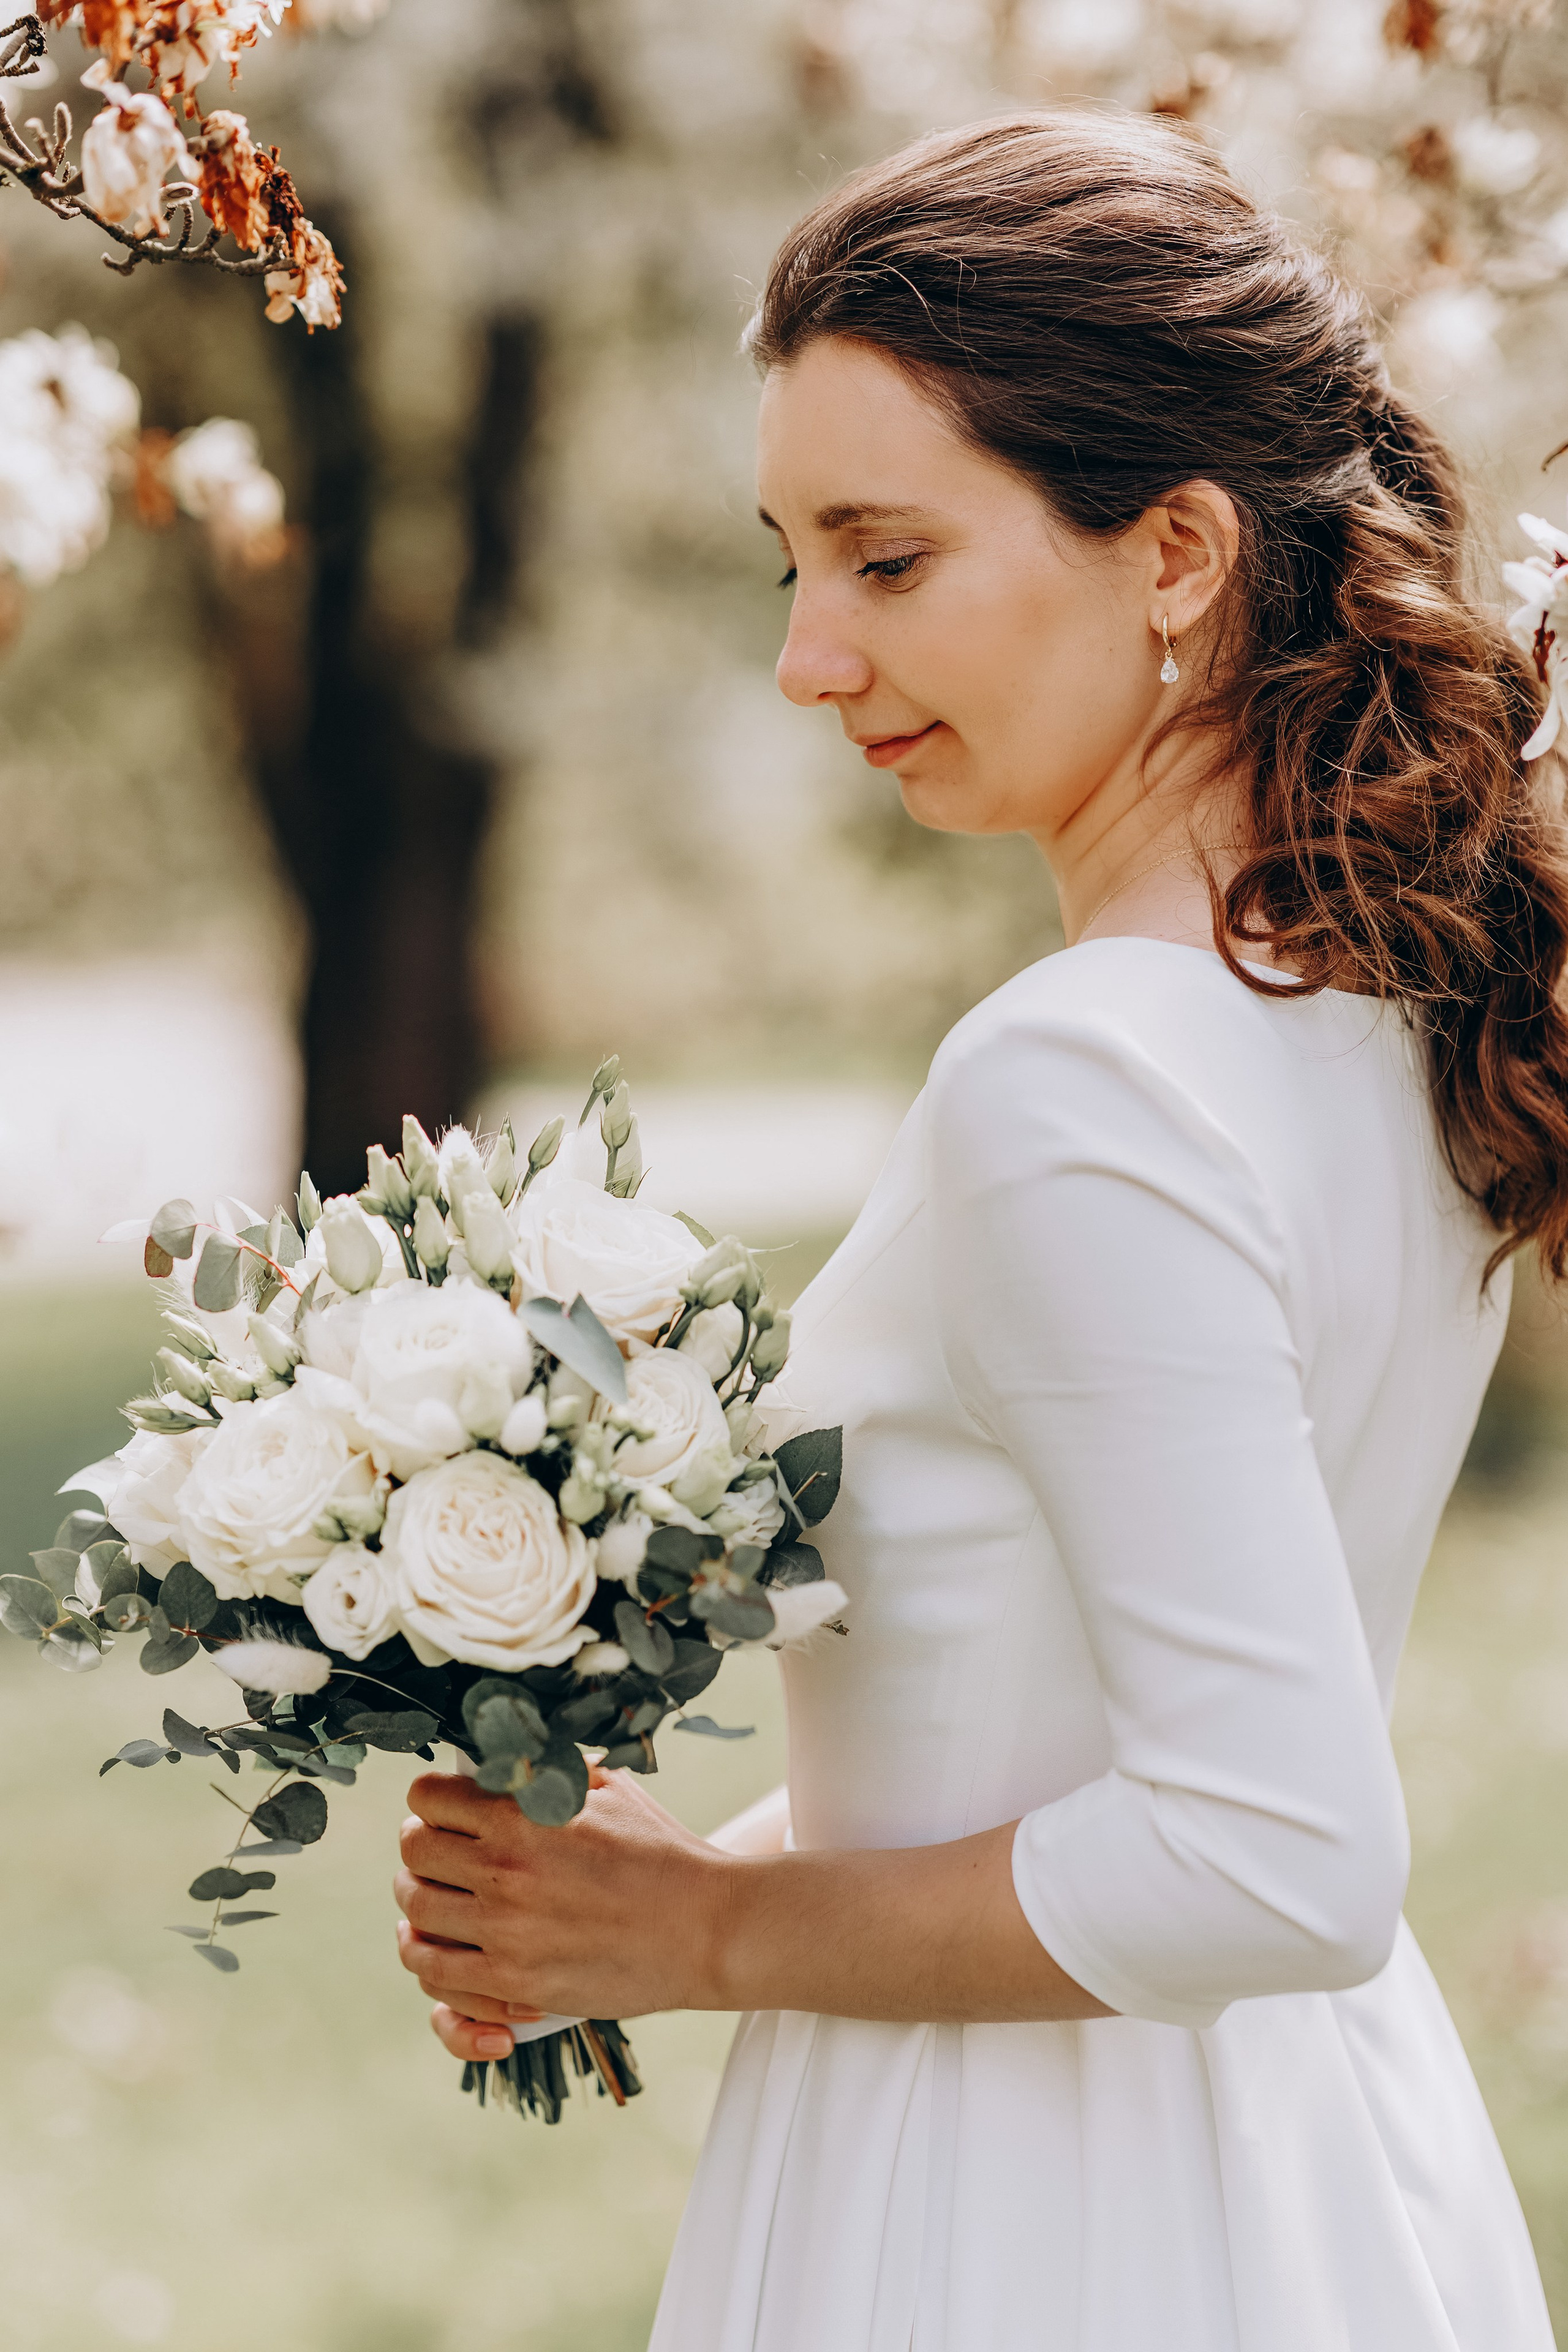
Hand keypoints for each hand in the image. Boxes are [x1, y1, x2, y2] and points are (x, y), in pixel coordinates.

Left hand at [394, 1767, 729, 2066]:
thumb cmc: (660, 1853)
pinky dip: (425, 1955)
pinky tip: (432, 1944)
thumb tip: (510, 1755)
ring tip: (430, 1896)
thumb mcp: (608, 1789)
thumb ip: (551, 1770)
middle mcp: (505, 1868)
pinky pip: (434, 1971)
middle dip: (420, 1844)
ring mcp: (505, 1929)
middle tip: (437, 1850)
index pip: (429, 1798)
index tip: (442, 1807)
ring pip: (415, 1910)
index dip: (431, 1799)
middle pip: (414, 1852)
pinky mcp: (513, 1981)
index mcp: (523, 1813)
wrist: (703, 1928)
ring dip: (417, 1898)